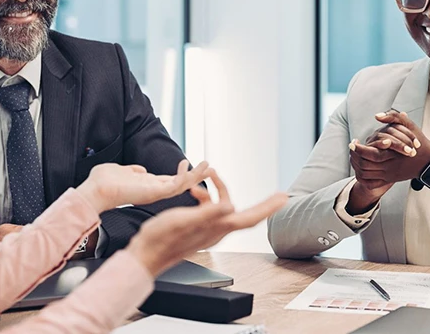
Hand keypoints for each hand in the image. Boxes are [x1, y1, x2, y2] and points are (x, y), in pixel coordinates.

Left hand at [77, 160, 210, 213]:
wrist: (95, 190)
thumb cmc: (102, 182)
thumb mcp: (121, 171)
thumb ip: (132, 170)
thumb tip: (139, 169)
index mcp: (148, 186)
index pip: (171, 181)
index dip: (183, 174)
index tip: (193, 165)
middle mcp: (155, 191)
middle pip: (182, 184)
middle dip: (197, 175)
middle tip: (209, 166)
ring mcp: (156, 192)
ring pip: (183, 185)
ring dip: (196, 175)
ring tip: (208, 165)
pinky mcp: (155, 192)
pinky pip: (176, 184)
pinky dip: (184, 175)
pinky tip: (187, 164)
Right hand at [127, 168, 287, 276]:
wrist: (145, 255)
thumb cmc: (161, 239)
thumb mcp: (183, 221)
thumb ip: (207, 214)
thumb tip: (231, 206)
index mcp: (217, 227)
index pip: (250, 218)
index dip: (268, 208)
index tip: (284, 199)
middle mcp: (217, 230)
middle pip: (246, 215)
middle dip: (263, 204)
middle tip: (279, 195)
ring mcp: (208, 230)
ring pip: (225, 208)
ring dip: (221, 190)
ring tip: (209, 175)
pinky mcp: (198, 228)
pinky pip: (211, 210)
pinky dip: (207, 198)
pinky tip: (194, 192)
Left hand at [346, 111, 429, 212]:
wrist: (429, 162)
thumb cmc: (419, 142)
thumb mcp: (410, 126)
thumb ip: (393, 117)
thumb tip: (377, 115)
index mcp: (393, 154)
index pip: (369, 154)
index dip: (358, 149)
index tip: (352, 142)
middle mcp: (389, 167)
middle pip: (364, 165)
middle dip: (355, 156)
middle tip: (351, 148)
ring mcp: (389, 175)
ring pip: (366, 173)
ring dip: (357, 165)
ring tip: (353, 155)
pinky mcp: (389, 179)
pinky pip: (371, 182)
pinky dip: (363, 176)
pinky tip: (360, 166)